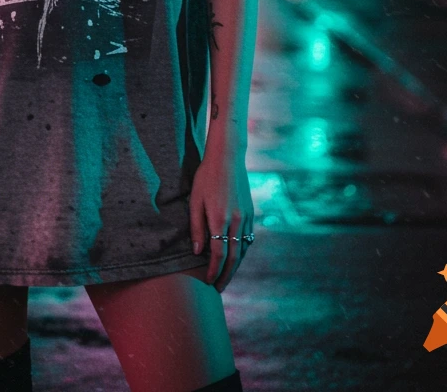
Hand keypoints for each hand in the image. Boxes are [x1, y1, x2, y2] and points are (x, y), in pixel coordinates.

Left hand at [188, 147, 253, 293]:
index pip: (218, 254)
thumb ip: (196, 227)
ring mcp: (246, 217)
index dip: (213, 271)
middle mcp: (236, 220)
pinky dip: (242, 251)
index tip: (208, 282)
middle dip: (226, 275)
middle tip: (218, 288)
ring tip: (226, 276)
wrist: (227, 158)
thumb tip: (197, 252)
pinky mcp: (251, 212)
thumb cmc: (206, 177)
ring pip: (242, 249)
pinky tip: (236, 257)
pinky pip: (248, 238)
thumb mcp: (195, 200)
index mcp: (220, 218)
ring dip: (235, 266)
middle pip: (233, 257)